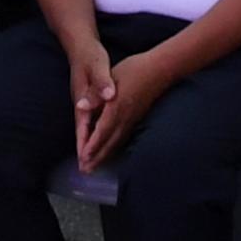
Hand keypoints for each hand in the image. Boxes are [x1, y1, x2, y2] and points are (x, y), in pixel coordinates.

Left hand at [77, 48, 179, 173]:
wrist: (160, 70)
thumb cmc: (134, 70)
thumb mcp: (110, 77)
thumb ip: (95, 94)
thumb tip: (80, 107)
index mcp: (116, 108)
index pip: (101, 132)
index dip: (91, 146)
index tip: (82, 158)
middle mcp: (124, 118)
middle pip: (108, 142)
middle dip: (96, 157)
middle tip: (85, 170)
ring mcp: (132, 120)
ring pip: (116, 142)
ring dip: (104, 156)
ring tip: (94, 166)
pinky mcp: (136, 119)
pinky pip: (123, 138)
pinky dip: (114, 148)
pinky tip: (110, 151)